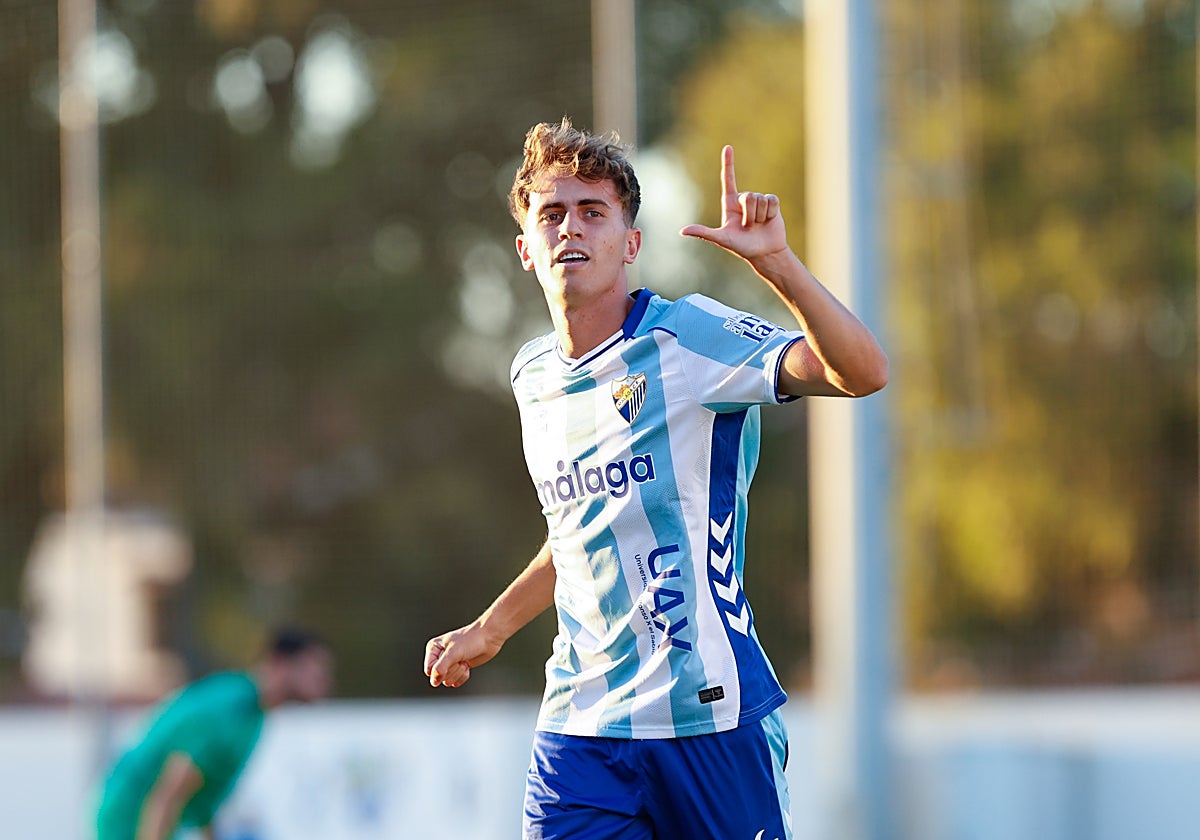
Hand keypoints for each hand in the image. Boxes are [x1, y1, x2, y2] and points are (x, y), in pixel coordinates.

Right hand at [423, 622, 501, 687]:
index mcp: (434, 648)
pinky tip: (467, 665)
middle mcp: (440, 656)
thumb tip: (433, 683)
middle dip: (452, 669)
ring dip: (458, 672)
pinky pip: (456, 682)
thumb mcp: (453, 653)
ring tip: (464, 659)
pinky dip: (463, 675)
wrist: (489, 638)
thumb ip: (440, 668)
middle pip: (439, 676)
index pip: (429, 670)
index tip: (451, 660)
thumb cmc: (470, 640)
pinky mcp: (459, 668)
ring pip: (447, 680)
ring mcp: (450, 663)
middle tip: (460, 657)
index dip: (440, 669)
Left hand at [680, 145, 787, 261]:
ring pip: (760, 199)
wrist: (765, 252)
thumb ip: (703, 233)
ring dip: (759, 216)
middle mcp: (743, 199)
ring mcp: (758, 200)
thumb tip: (682, 231)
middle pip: (747, 196)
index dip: (728, 163)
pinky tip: (768, 221)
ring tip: (758, 225)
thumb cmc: (742, 247)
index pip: (728, 179)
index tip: (728, 148)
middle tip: (748, 227)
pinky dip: (770, 213)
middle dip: (749, 215)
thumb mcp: (721, 239)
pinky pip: (772, 200)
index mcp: (730, 203)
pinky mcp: (772, 203)